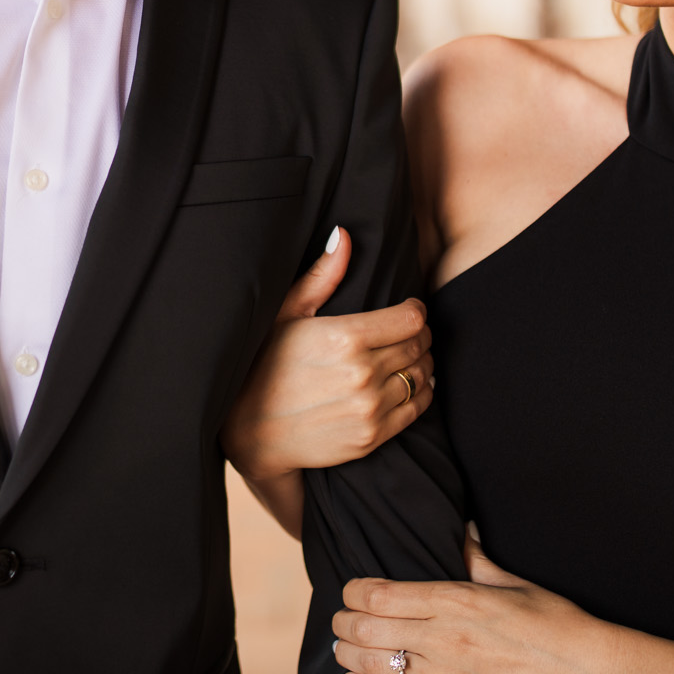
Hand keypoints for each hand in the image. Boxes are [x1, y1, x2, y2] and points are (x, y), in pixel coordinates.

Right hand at [221, 226, 433, 483]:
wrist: (251, 434)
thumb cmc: (263, 365)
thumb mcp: (284, 315)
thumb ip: (321, 277)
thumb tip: (343, 235)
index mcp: (344, 337)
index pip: (411, 319)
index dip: (414, 311)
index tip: (408, 310)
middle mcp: (361, 374)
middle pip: (419, 345)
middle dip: (420, 335)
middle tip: (410, 332)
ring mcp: (368, 409)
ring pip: (421, 376)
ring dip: (422, 363)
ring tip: (410, 357)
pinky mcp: (371, 438)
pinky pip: (416, 409)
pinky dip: (421, 393)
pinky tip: (410, 384)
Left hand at [330, 527, 673, 673]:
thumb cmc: (556, 624)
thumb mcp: (513, 581)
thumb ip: (474, 559)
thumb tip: (458, 531)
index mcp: (457, 600)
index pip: (380, 594)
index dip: (354, 591)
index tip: (351, 588)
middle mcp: (445, 639)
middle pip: (367, 628)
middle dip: (345, 621)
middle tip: (341, 617)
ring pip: (374, 665)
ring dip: (349, 652)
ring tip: (344, 645)